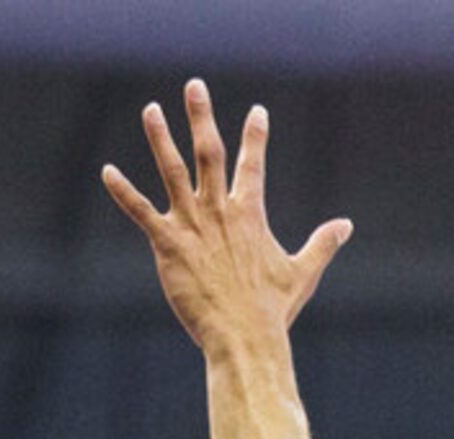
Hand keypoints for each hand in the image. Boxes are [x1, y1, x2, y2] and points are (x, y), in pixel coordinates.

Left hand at [103, 79, 352, 353]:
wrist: (244, 337)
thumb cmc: (272, 311)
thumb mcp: (302, 273)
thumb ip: (322, 245)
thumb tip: (347, 226)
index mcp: (250, 214)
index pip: (252, 166)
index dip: (255, 137)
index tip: (256, 112)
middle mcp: (220, 211)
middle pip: (209, 153)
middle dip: (202, 117)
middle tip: (195, 86)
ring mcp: (192, 226)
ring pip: (173, 171)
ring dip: (161, 138)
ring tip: (151, 109)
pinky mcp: (169, 245)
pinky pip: (141, 212)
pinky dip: (123, 192)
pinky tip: (107, 171)